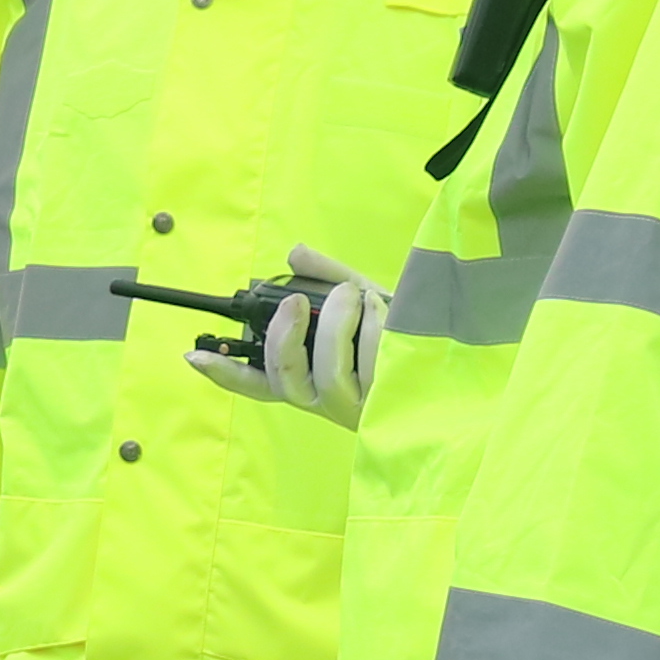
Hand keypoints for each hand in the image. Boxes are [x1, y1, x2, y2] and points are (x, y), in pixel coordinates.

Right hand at [176, 244, 390, 427]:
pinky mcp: (387, 409)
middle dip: (283, 336)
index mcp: (312, 377)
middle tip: (296, 302)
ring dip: (336, 324)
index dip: (223, 372)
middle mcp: (327, 400)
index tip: (193, 355)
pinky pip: (368, 365)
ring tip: (355, 297)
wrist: (466, 365)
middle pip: (283, 379)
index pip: (258, 383)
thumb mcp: (365, 298)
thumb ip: (329, 275)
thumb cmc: (409, 335)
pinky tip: (386, 314)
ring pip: (327, 374)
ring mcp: (356, 409)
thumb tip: (295, 251)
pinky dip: (373, 328)